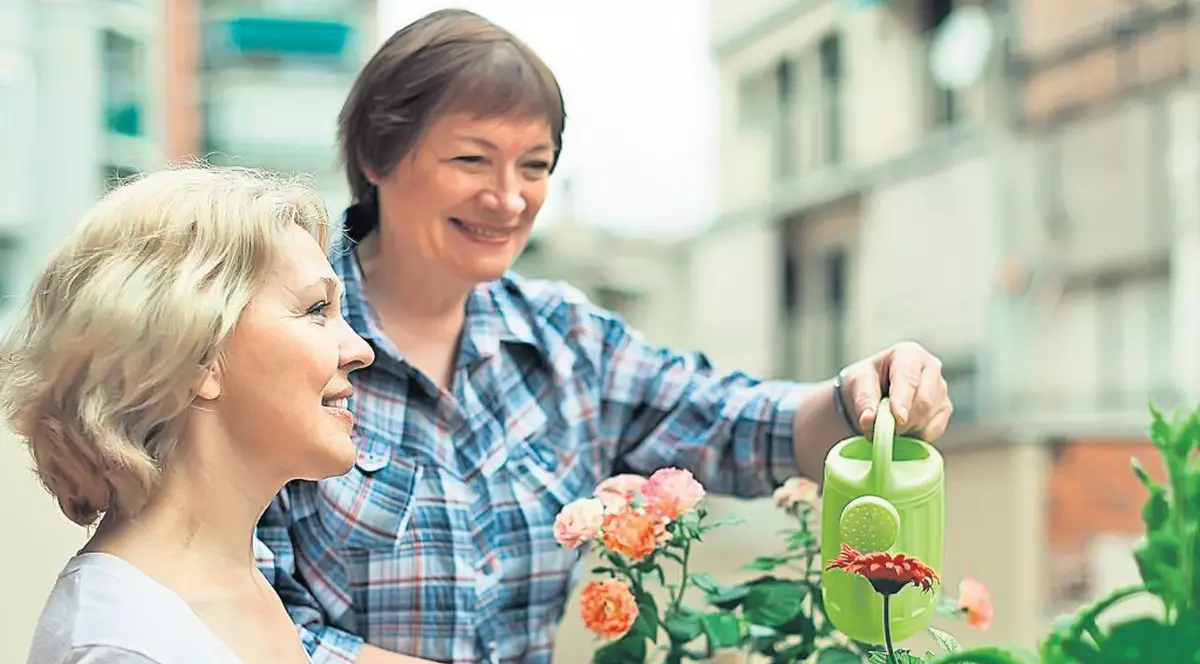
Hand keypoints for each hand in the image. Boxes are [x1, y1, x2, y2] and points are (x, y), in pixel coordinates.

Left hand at [837, 341, 952, 441]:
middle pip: (924, 402)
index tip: (899, 418)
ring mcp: (941, 389)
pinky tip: (902, 429)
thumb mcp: (856, 384)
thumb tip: (868, 420)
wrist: (873, 393)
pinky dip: (914, 436)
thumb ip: (862, 400)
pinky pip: (933, 431)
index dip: (903, 400)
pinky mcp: (945, 410)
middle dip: (902, 422)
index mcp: (909, 354)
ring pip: (929, 419)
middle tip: (882, 430)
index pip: (909, 379)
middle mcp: (931, 368)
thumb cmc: (866, 382)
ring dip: (906, 430)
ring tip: (888, 426)